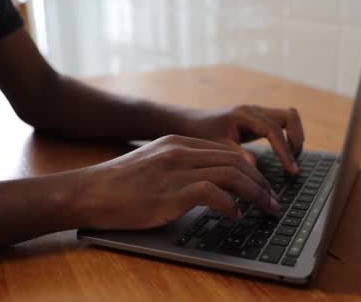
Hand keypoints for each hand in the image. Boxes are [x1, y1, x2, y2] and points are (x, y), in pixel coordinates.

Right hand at [74, 135, 278, 229]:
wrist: (87, 192)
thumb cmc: (117, 186)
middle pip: (235, 161)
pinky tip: (235, 217)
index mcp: (177, 143)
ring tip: (266, 209)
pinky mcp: (171, 191)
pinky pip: (214, 194)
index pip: (226, 152)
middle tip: (273, 200)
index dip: (251, 169)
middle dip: (261, 182)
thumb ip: (179, 168)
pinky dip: (231, 206)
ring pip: (232, 174)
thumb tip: (209, 186)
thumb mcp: (152, 165)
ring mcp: (176, 170)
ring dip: (255, 193)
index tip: (262, 186)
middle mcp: (180, 151)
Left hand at [179, 105, 304, 173]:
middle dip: (296, 140)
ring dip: (295, 137)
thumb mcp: (215, 146)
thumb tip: (255, 167)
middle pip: (289, 117)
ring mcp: (258, 113)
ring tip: (291, 160)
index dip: (285, 151)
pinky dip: (287, 138)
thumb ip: (235, 155)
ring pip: (289, 118)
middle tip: (293, 164)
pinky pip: (282, 125)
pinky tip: (283, 156)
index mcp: (243, 115)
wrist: (189, 123)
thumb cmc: (200, 133)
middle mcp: (254, 110)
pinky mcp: (259, 120)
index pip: (273, 130)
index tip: (291, 170)